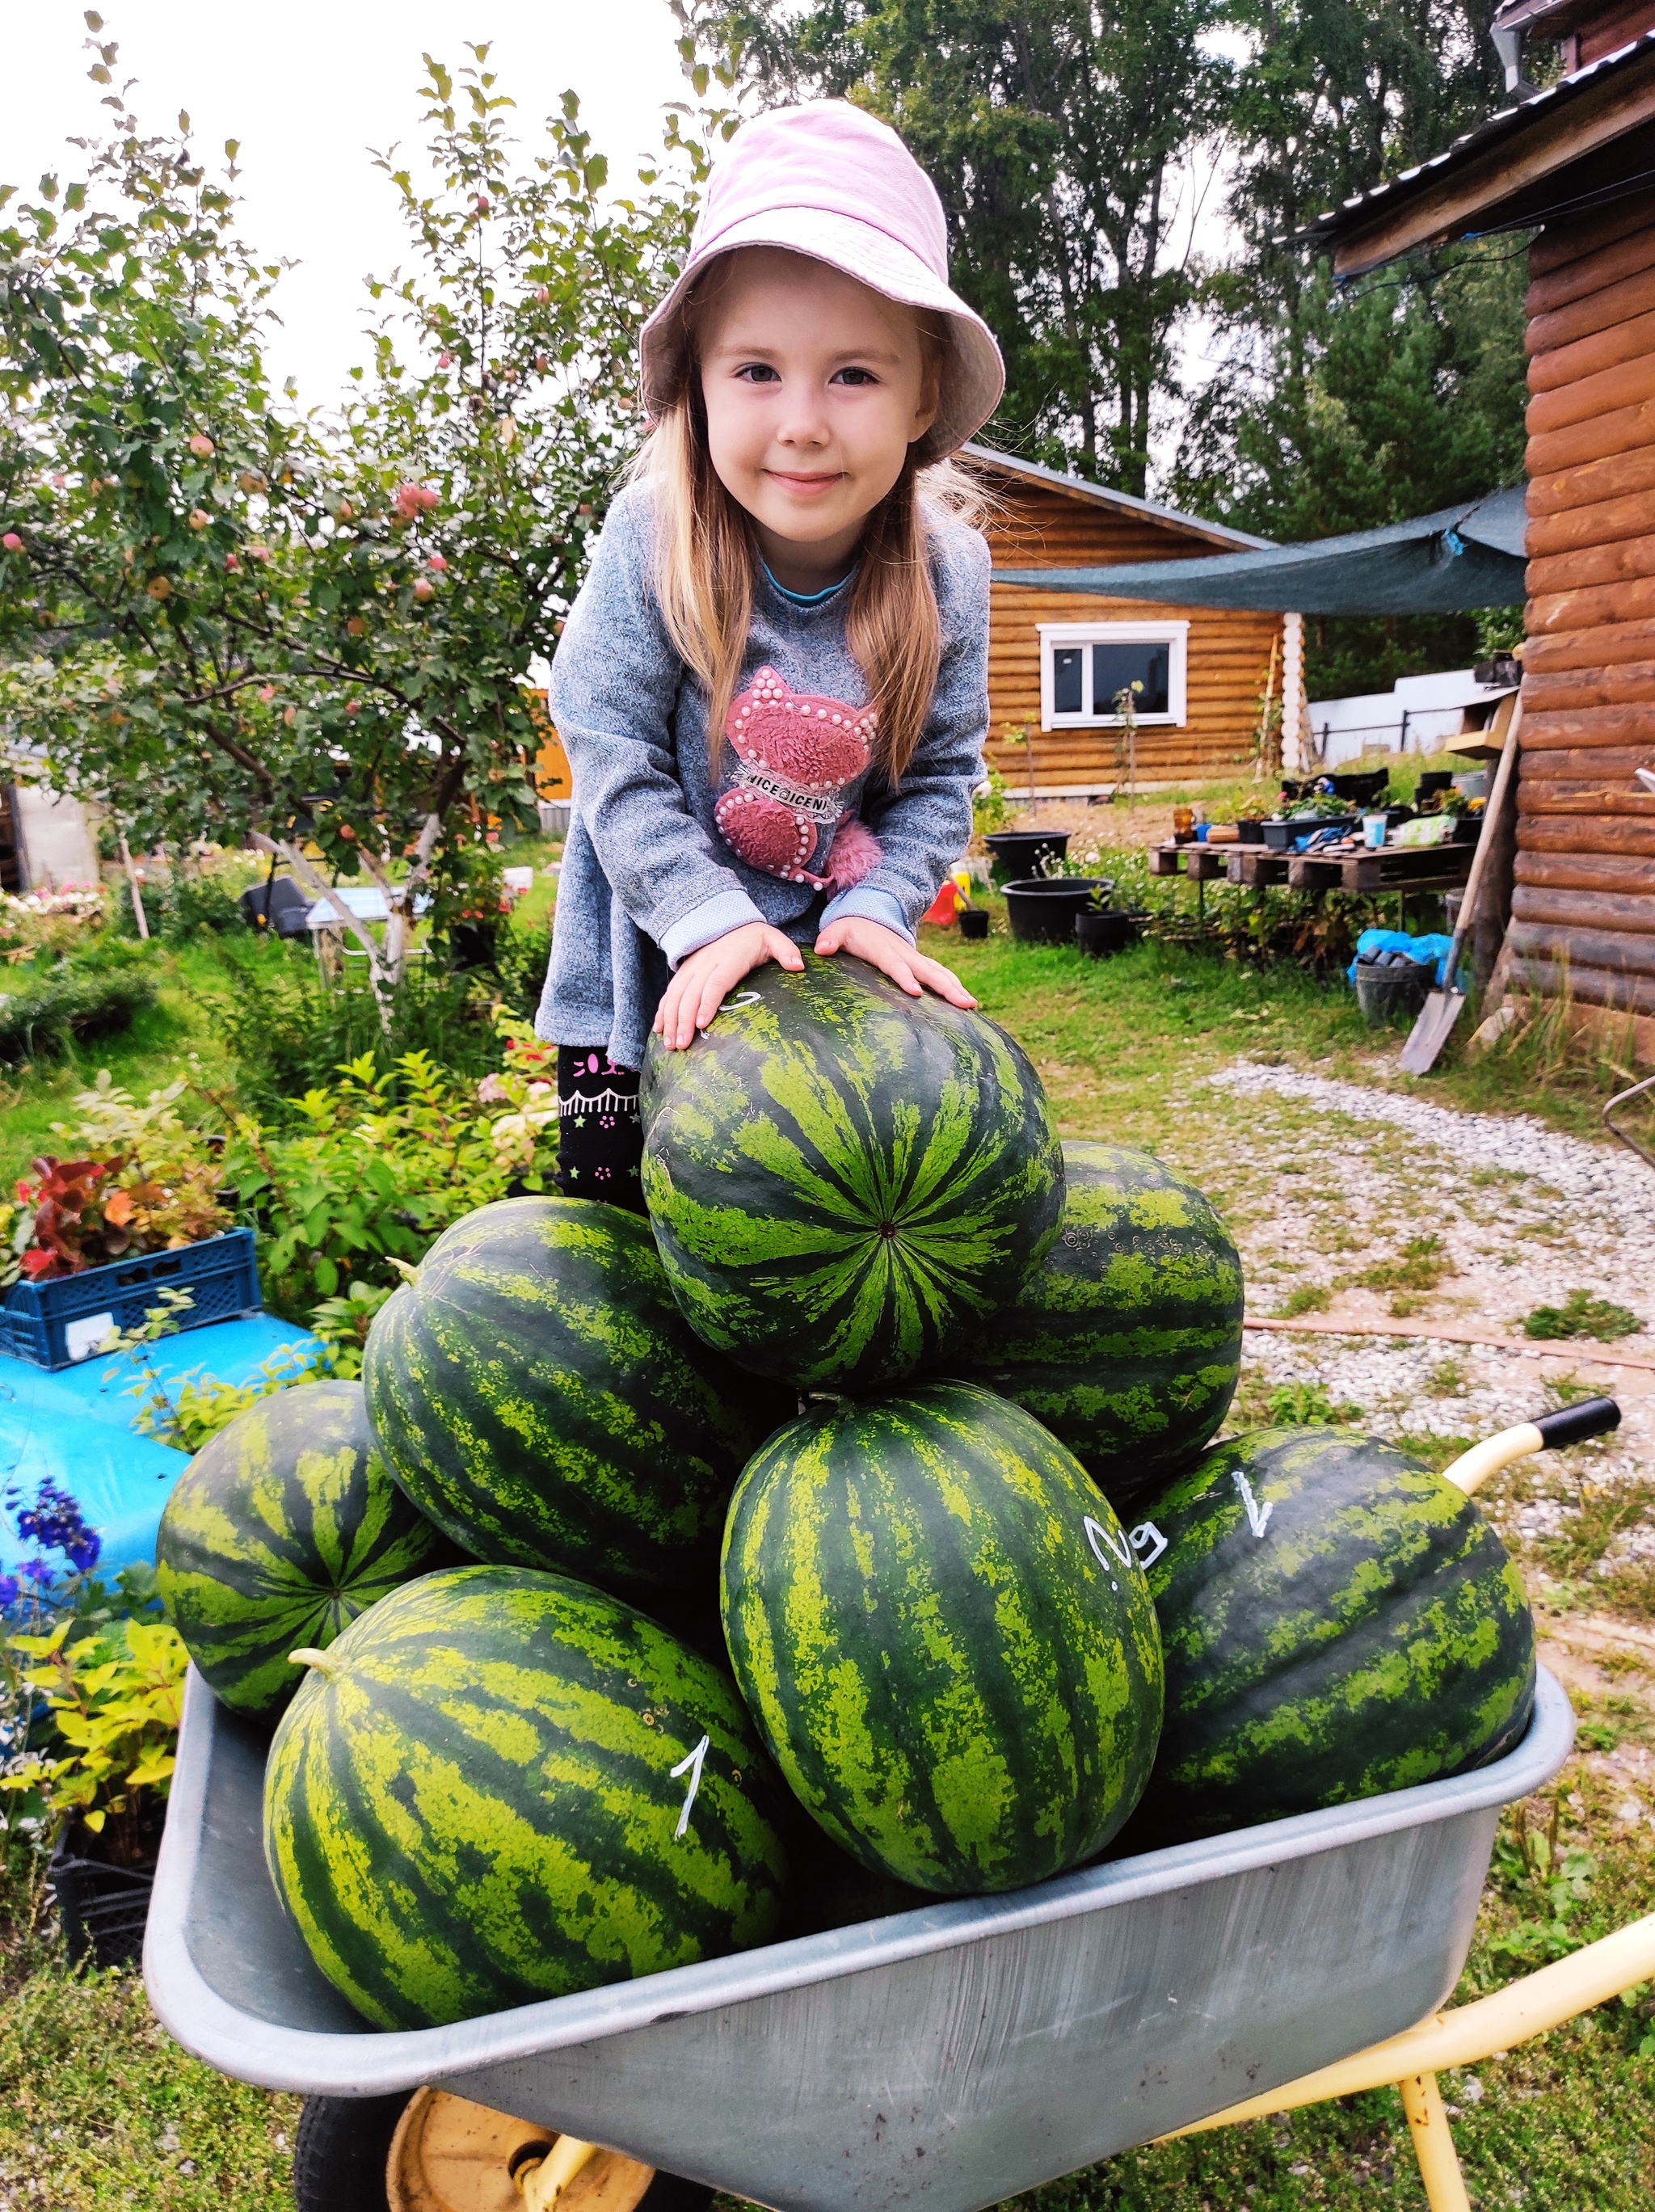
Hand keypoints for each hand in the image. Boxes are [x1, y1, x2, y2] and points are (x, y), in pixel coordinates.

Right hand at [653, 921, 804, 1050]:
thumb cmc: (754, 937)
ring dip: (671, 1020)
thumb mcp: (773, 939)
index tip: (701, 1023)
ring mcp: (692, 969)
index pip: (716, 983)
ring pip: (676, 995)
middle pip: (691, 994)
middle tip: (683, 1045)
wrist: (726, 920)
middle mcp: (706, 964)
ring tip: (671, 1044)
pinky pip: (670, 993)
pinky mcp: (684, 973)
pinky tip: (659, 1030)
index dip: (707, 1003)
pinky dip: (662, 1012)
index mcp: (729, 959)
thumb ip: (786, 951)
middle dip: (684, 1020)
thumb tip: (798, 966)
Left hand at [814, 914, 977, 1009]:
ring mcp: (915, 958)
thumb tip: (821, 948)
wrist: (869, 915)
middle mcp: (904, 953)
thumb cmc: (851, 929)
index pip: (895, 965)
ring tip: (971, 1005)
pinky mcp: (920, 963)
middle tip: (963, 1003)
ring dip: (955, 987)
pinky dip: (954, 985)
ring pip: (939, 972)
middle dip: (946, 988)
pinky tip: (966, 1001)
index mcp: (883, 949)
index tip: (916, 993)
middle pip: (928, 971)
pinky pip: (940, 973)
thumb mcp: (837, 931)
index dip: (905, 977)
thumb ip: (830, 939)